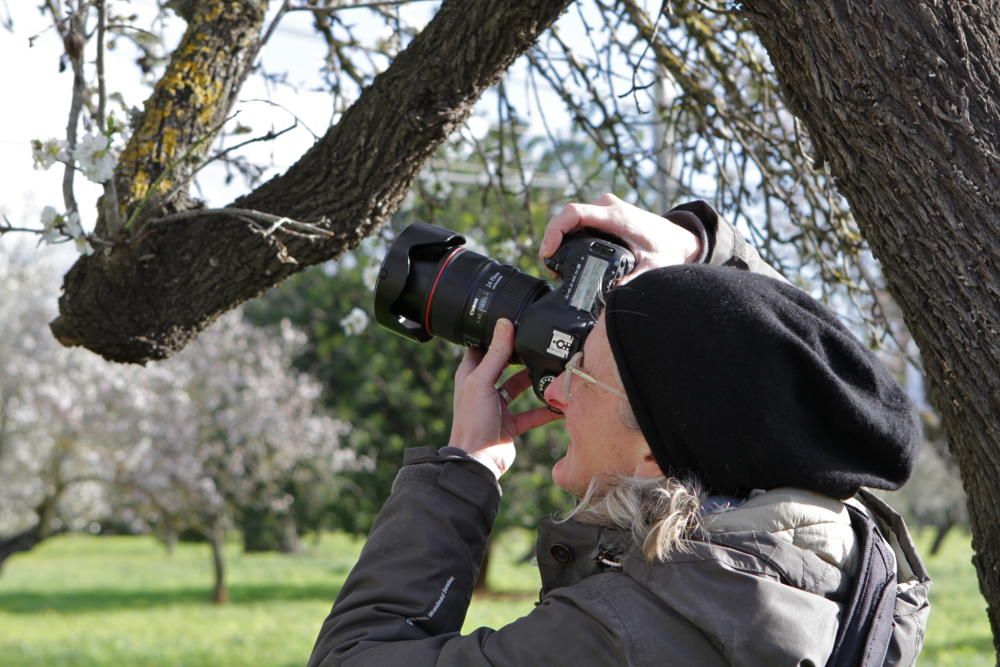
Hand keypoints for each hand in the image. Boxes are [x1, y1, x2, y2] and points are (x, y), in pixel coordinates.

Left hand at [448, 319, 562, 478]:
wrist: (478, 461)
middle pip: (504, 365)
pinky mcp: (511, 424)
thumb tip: (504, 323)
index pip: (482, 348)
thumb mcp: (482, 382)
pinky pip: (532, 413)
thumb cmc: (472, 421)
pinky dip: (546, 409)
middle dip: (520, 356)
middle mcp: (483, 389)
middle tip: (538, 342)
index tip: (514, 323)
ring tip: (552, 367)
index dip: (495, 336)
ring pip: (519, 387)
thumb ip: (496, 354)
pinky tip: (560, 403)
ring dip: (534, 380)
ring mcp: (497, 407)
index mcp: (471, 375)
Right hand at [539, 193, 701, 278]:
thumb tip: (614, 296)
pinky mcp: (603, 213)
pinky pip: (579, 221)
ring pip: (571, 219)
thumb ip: (635, 281)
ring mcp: (605, 207)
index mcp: (616, 216)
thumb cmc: (667, 250)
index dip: (555, 230)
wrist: (680, 238)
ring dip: (560, 238)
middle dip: (553, 239)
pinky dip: (569, 236)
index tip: (548, 252)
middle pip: (568, 217)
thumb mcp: (654, 268)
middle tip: (550, 266)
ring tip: (557, 264)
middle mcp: (608, 206)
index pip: (575, 213)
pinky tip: (568, 255)